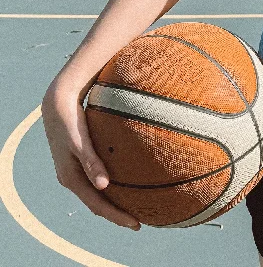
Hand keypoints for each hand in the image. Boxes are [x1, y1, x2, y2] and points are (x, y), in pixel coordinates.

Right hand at [41, 81, 140, 229]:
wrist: (58, 104)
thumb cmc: (70, 122)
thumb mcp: (80, 142)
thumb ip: (92, 162)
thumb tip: (104, 186)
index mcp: (71, 178)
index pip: (97, 205)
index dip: (116, 216)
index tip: (136, 224)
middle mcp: (73, 178)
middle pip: (97, 203)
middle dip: (117, 214)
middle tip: (139, 222)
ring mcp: (76, 171)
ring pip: (97, 193)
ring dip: (114, 202)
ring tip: (135, 207)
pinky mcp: (81, 162)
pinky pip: (98, 180)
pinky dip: (111, 188)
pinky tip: (125, 184)